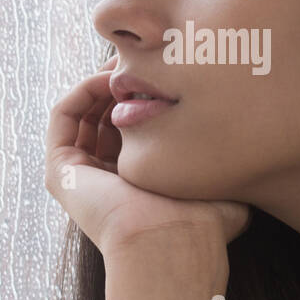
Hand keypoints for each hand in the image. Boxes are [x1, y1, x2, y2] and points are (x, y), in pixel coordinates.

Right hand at [45, 56, 250, 260]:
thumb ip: (218, 162)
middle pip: (105, 116)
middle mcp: (103, 180)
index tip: (167, 71)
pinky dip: (82, 90)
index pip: (133, 130)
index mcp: (136, 185)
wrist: (168, 242)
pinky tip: (107, 77)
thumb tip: (240, 146)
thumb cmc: (199, 223)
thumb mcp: (217, 183)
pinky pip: (63, 117)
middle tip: (141, 57)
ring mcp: (78, 176)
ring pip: (82, 113)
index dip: (146, 96)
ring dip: (101, 82)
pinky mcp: (60, 171)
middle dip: (122, 84)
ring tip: (125, 62)